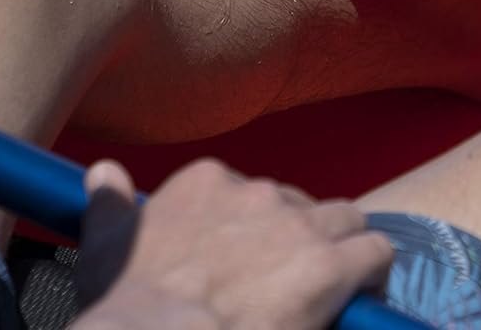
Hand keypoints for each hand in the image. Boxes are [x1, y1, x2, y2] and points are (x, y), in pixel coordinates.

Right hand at [73, 158, 392, 329]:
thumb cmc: (126, 307)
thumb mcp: (105, 248)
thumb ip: (108, 205)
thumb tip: (104, 172)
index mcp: (205, 183)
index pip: (249, 192)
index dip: (257, 228)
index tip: (249, 259)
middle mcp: (256, 192)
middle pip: (301, 206)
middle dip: (300, 238)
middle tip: (288, 280)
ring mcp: (297, 226)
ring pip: (346, 222)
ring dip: (344, 249)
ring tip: (336, 282)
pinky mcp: (330, 265)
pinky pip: (376, 252)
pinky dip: (375, 272)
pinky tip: (365, 295)